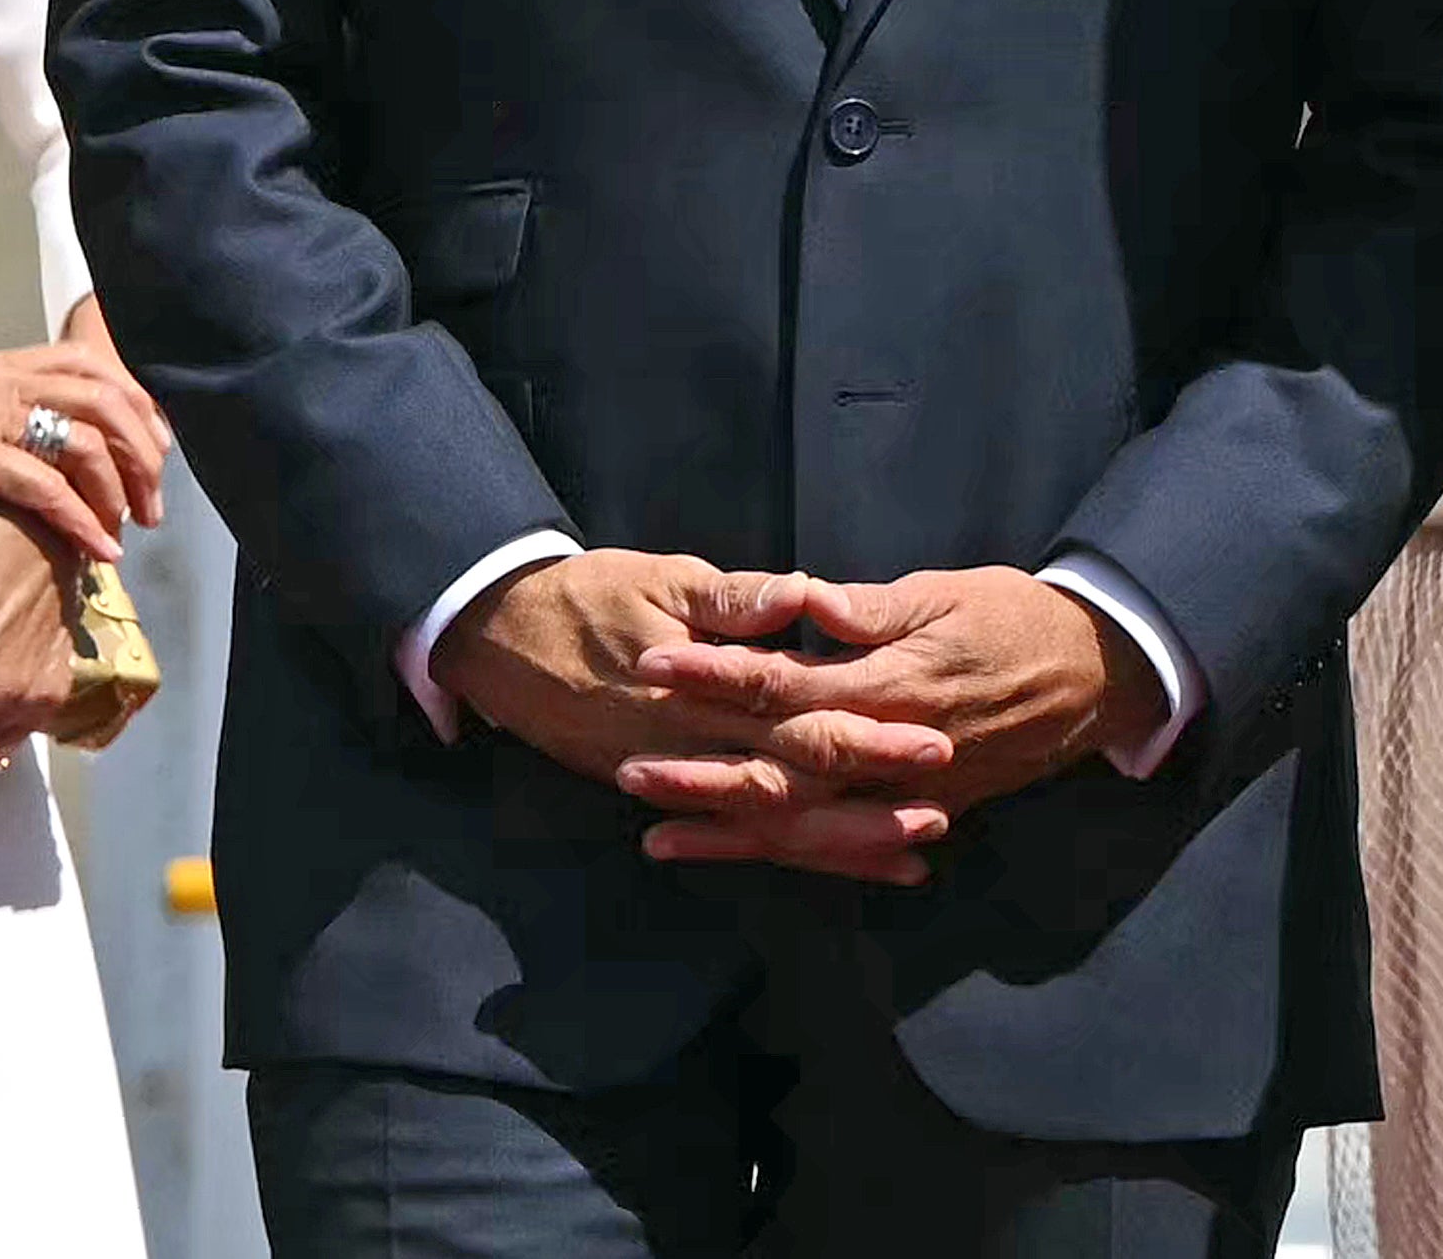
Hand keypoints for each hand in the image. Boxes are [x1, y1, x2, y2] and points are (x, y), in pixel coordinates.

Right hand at [0, 342, 172, 560]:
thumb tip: (40, 442)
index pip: (91, 366)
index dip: (136, 406)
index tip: (155, 452)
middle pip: (104, 398)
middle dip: (144, 451)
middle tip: (154, 502)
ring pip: (83, 439)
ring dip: (120, 488)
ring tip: (132, 530)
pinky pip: (40, 484)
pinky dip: (80, 517)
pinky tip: (99, 547)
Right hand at [438, 552, 958, 885]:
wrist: (501, 638)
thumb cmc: (589, 597)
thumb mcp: (661, 580)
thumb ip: (732, 599)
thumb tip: (799, 595)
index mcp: (702, 692)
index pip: (797, 720)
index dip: (864, 735)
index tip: (929, 739)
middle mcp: (694, 749)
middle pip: (794, 788)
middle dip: (867, 805)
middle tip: (941, 814)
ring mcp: (678, 777)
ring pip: (770, 826)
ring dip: (838, 843)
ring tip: (910, 854)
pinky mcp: (666, 789)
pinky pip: (734, 831)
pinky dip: (787, 849)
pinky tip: (842, 862)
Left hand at [621, 567, 1159, 875]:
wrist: (1097, 675)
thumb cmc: (1016, 617)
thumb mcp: (947, 593)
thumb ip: (870, 609)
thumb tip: (802, 602)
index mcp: (893, 685)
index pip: (787, 683)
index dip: (717, 675)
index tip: (654, 664)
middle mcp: (892, 752)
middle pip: (783, 771)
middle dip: (703, 774)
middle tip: (628, 774)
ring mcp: (907, 794)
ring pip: (806, 823)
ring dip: (730, 832)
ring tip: (656, 837)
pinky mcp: (922, 814)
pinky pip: (845, 845)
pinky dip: (791, 856)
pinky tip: (737, 858)